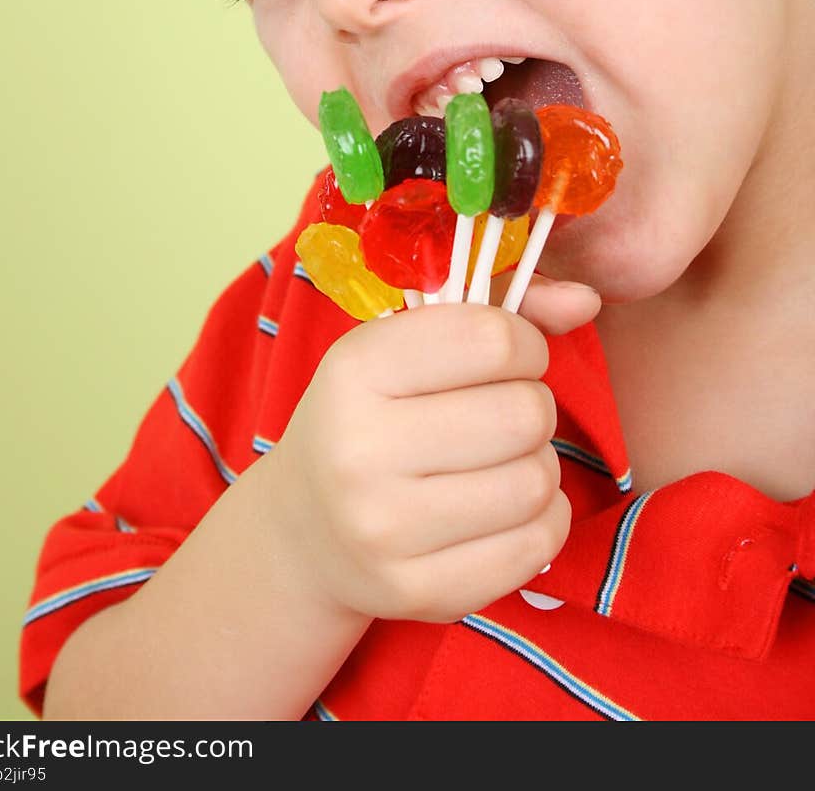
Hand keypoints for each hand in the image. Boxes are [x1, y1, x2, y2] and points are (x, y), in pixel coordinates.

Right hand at [264, 276, 598, 623]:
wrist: (305, 528)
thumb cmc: (371, 415)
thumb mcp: (404, 344)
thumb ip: (499, 308)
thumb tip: (586, 299)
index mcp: (354, 371)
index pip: (491, 340)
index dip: (523, 344)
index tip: (509, 357)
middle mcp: (359, 452)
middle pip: (524, 414)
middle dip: (531, 406)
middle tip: (503, 413)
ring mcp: (385, 531)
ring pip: (537, 482)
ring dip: (537, 464)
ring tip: (500, 460)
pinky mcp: (419, 592)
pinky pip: (537, 546)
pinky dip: (542, 521)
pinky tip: (505, 508)